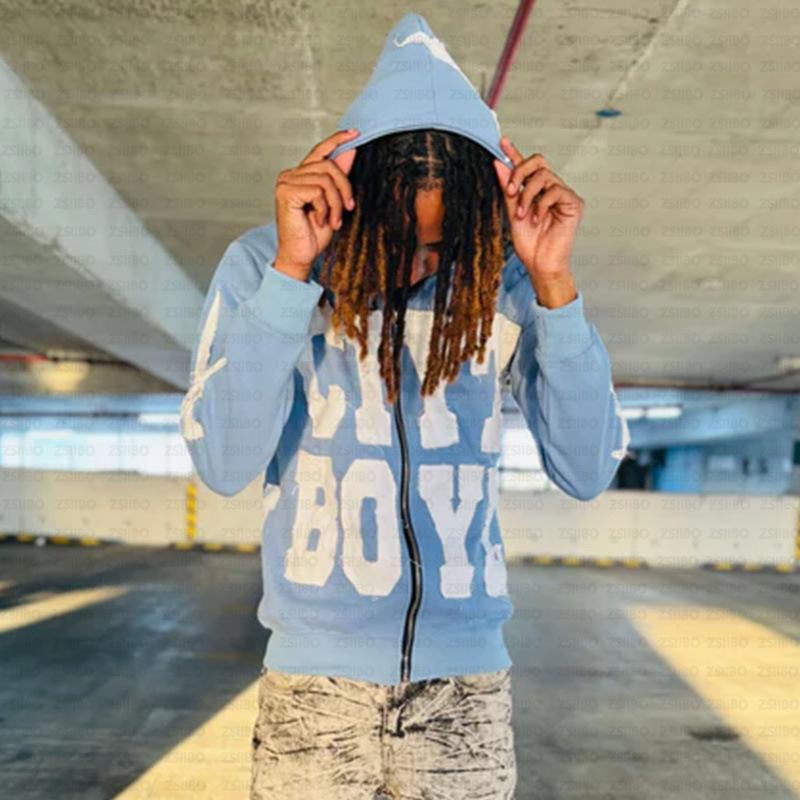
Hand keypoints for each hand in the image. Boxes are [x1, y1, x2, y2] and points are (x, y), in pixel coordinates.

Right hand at [273, 129, 359, 279]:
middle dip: (345, 188)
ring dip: (336, 204)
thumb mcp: (334, 202)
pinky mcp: (285, 192)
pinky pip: (318, 191)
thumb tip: (351, 150)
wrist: (302, 256)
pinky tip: (319, 221)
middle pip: (330, 165)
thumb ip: (339, 177)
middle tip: (348, 209)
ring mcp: (286, 182)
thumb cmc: (315, 233)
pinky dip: (325, 209)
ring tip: (334, 221)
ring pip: (326, 180)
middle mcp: (291, 174)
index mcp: (301, 174)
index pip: (321, 150)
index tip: (356, 133)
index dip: (338, 139)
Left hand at [493, 137, 584, 278]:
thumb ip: (508, 189)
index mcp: (536, 191)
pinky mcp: (574, 204)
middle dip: (519, 172)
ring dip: (527, 195)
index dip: (515, 153)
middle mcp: (552, 189)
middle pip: (538, 162)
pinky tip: (536, 219)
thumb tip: (499, 164)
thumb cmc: (530, 244)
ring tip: (522, 215)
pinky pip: (555, 191)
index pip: (527, 167)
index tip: (502, 142)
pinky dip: (540, 205)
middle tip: (510, 191)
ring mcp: (564, 195)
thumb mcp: (512, 213)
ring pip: (543, 176)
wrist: (540, 265)